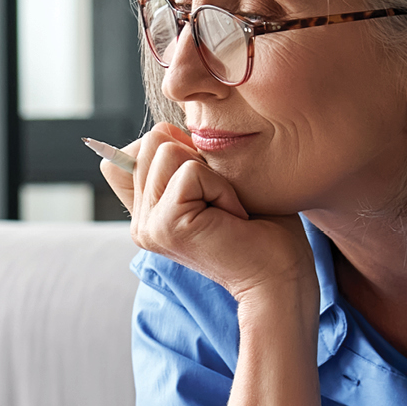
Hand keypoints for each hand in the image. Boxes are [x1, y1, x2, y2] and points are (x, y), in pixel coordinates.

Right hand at [102, 124, 315, 305]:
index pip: (126, 154)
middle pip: (150, 141)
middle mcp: (140, 222)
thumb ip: (182, 161)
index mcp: (147, 213)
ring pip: (166, 149)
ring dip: (211, 173)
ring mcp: (147, 226)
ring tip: (226, 209)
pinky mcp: (165, 225)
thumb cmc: (261, 230)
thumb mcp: (215, 183)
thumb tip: (166, 128)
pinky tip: (232, 217)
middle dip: (196, 157)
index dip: (170, 149)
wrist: (279, 277)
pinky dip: (221, 187)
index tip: (206, 186)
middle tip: (222, 199)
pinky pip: (190, 171)